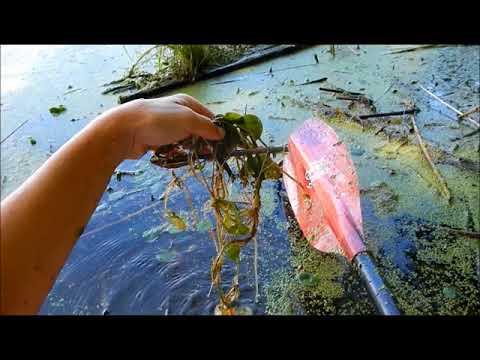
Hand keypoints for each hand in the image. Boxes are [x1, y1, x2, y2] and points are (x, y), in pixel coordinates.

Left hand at [108, 94, 224, 158]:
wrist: (125, 131)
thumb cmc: (158, 120)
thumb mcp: (187, 120)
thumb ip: (206, 127)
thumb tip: (222, 134)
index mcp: (186, 103)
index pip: (209, 117)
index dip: (217, 131)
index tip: (223, 146)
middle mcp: (178, 113)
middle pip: (198, 130)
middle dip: (204, 143)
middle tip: (209, 156)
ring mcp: (167, 127)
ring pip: (186, 141)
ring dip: (190, 150)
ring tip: (193, 158)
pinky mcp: (157, 140)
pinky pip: (173, 148)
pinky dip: (176, 153)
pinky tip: (176, 157)